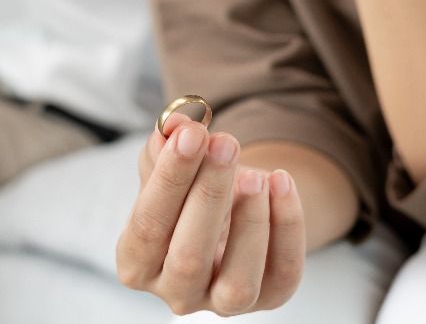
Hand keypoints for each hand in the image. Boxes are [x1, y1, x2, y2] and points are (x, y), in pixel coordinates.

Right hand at [115, 113, 305, 315]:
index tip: (191, 134)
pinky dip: (287, 226)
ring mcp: (223, 303)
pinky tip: (282, 182)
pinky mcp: (269, 298)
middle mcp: (176, 292)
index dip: (169, 180)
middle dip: (208, 195)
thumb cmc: (190, 191)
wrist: (233, 210)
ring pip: (237, 284)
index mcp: (138, 262)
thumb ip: (167, 145)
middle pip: (188, 256)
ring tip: (256, 175)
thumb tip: (176, 122)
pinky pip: (283, 273)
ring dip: (249, 223)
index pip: (148, 227)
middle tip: (225, 144)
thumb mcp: (173, 165)